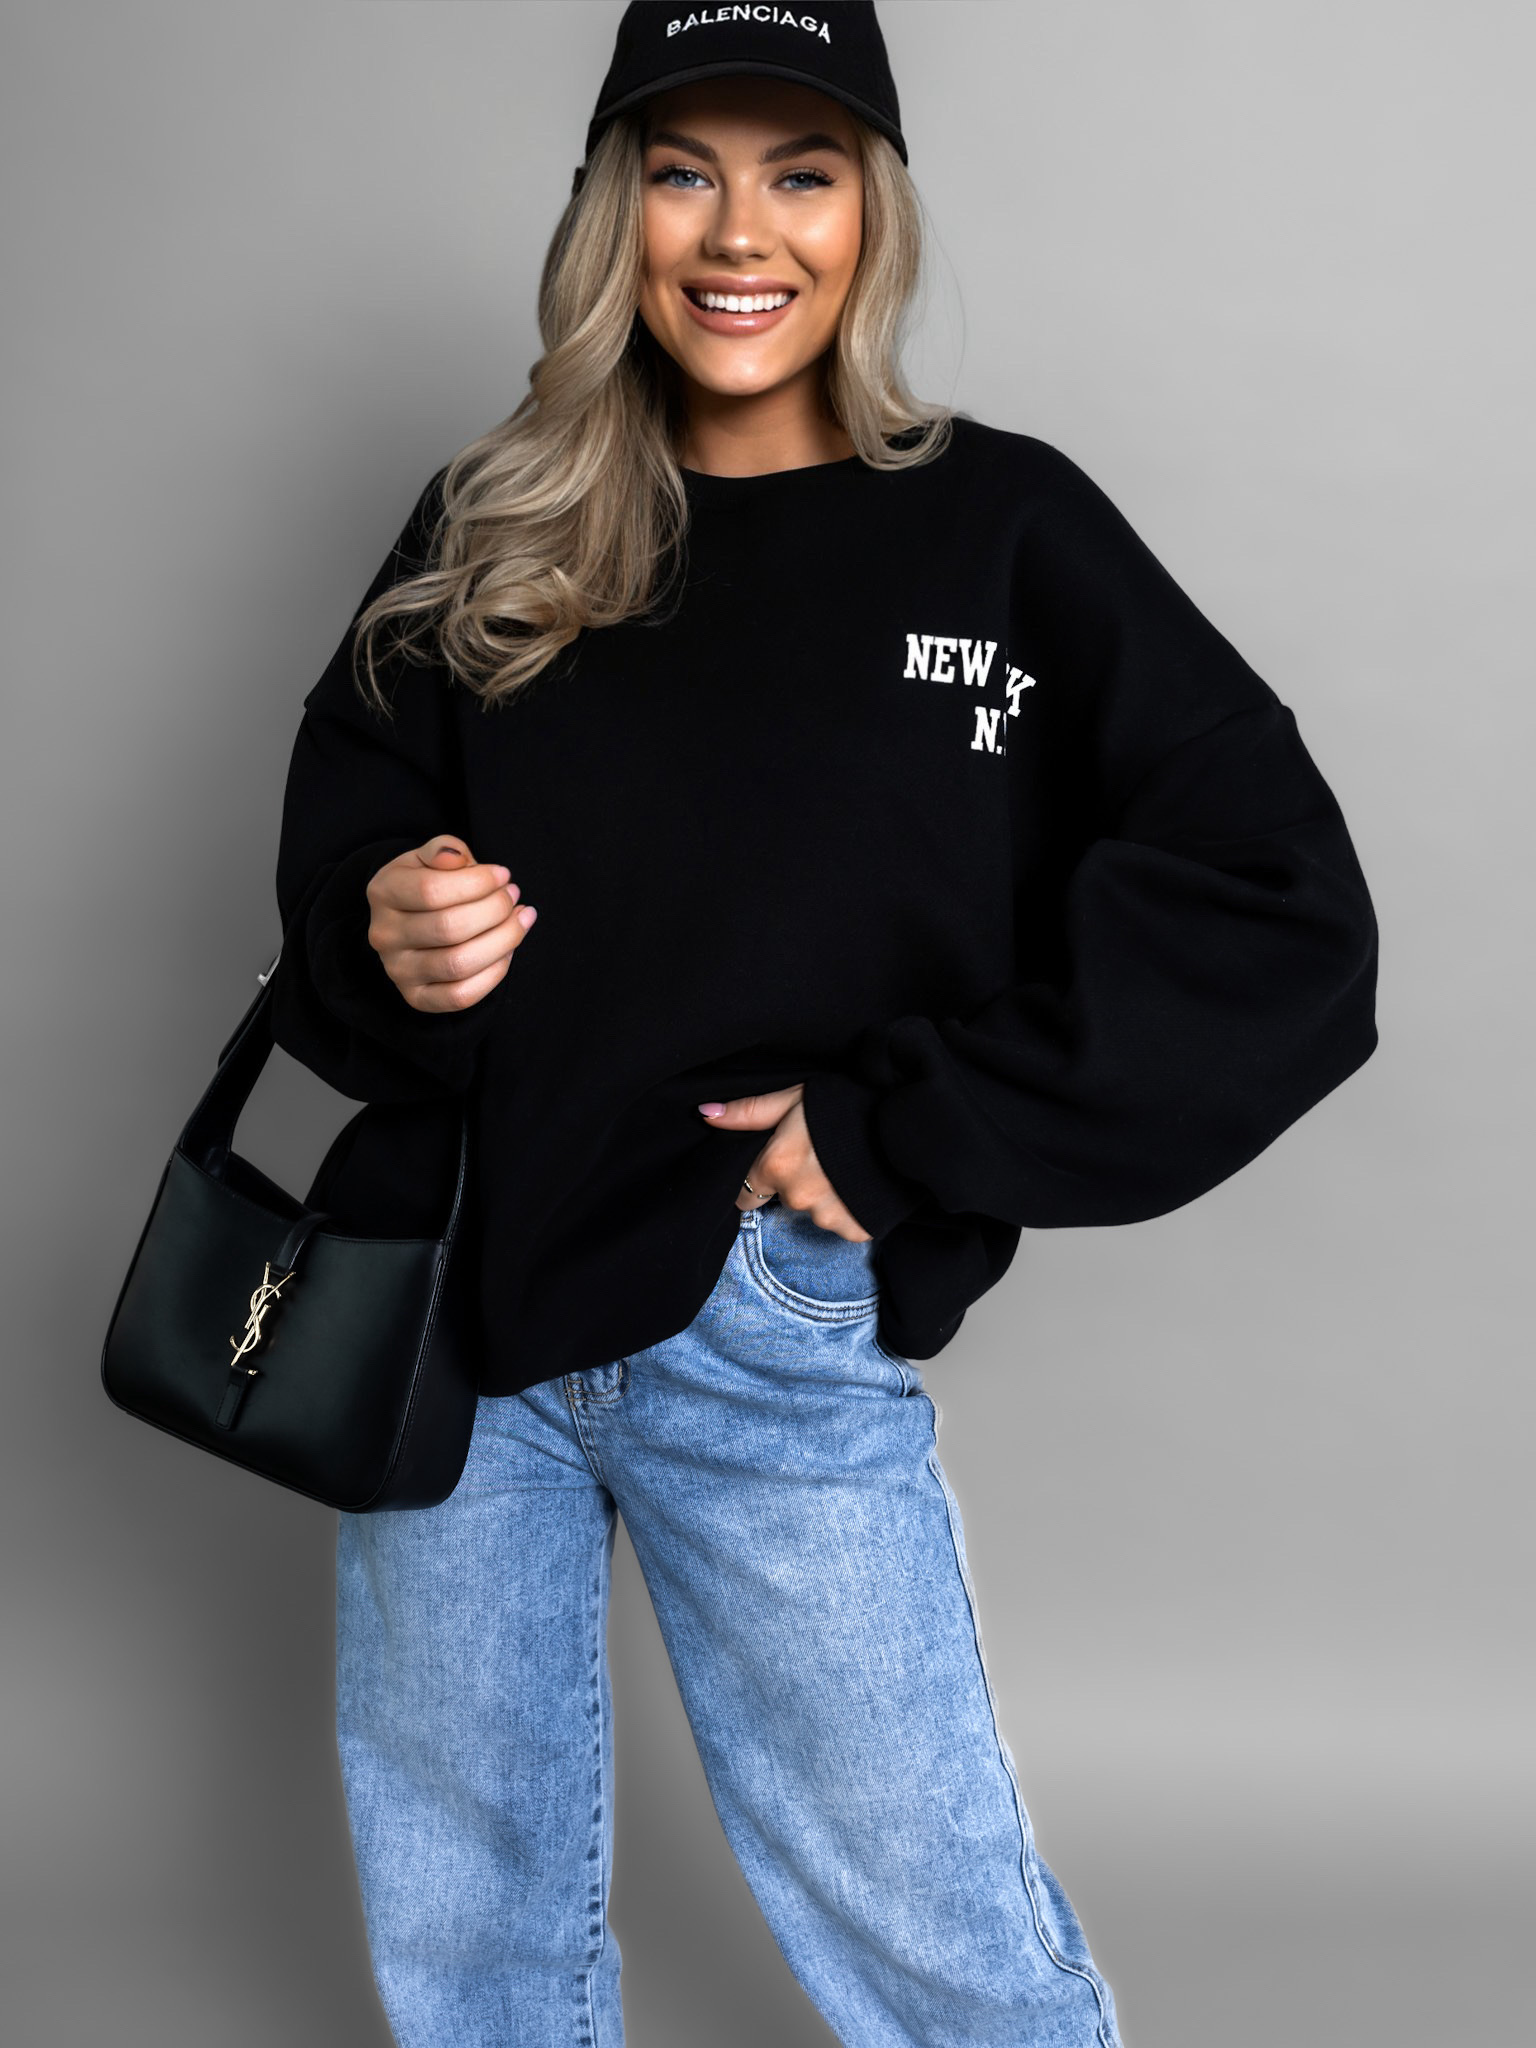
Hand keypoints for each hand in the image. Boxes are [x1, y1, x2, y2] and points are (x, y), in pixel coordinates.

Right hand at [366, 835, 537, 1012]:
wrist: (410, 919)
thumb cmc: (427, 883)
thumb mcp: (430, 857)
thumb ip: (445, 850)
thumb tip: (458, 859)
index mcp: (383, 892)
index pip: (431, 891)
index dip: (477, 882)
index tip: (503, 875)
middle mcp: (384, 935)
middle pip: (449, 928)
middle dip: (495, 910)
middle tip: (513, 896)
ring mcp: (398, 971)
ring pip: (458, 964)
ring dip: (503, 940)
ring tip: (521, 919)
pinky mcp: (417, 998)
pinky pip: (461, 996)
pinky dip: (494, 974)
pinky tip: (508, 950)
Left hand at [697, 1084, 870, 1240]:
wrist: (906, 1125)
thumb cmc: (848, 1105)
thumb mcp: (796, 1098)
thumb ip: (749, 1112)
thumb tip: (705, 1115)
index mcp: (777, 1165)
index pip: (744, 1192)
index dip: (759, 1177)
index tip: (778, 1163)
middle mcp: (797, 1197)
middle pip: (782, 1199)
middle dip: (794, 1182)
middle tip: (820, 1155)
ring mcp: (828, 1217)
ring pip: (814, 1212)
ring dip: (823, 1195)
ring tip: (844, 1166)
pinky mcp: (856, 1230)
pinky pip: (842, 1223)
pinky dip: (848, 1208)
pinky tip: (859, 1184)